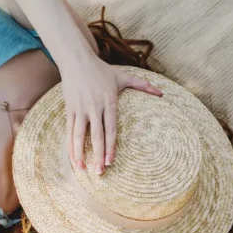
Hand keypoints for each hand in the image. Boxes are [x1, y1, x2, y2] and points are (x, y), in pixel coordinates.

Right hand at [61, 55, 162, 173]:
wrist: (77, 60)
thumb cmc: (101, 70)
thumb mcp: (123, 76)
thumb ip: (143, 85)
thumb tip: (162, 93)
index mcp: (109, 102)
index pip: (110, 129)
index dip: (111, 146)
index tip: (111, 161)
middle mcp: (94, 107)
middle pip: (96, 136)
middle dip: (97, 155)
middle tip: (99, 172)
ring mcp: (80, 109)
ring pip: (79, 135)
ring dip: (80, 153)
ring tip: (82, 169)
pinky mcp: (70, 109)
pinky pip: (69, 130)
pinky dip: (70, 145)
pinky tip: (72, 157)